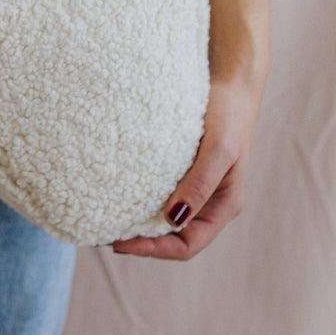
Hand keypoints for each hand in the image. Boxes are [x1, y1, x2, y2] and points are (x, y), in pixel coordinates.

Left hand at [110, 74, 264, 259]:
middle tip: (104, 235)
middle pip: (174, 237)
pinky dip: (141, 200)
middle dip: (143, 241)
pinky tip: (119, 193)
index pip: (188, 245)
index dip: (155, 250)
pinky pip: (161, 195)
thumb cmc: (229, 116)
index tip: (120, 243)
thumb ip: (200, 184)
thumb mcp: (219, 149)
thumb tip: (173, 219)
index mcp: (224, 206)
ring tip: (107, 219)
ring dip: (140, 223)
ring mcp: (196, 189)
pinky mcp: (183, 172)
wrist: (231, 84)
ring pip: (166, 218)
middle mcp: (209, 203)